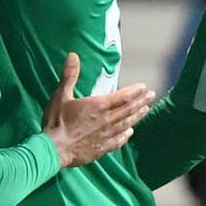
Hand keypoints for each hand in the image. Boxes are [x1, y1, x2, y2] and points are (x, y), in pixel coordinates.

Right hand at [42, 52, 156, 167]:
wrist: (54, 149)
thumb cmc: (56, 122)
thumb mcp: (61, 95)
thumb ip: (69, 76)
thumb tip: (73, 56)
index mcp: (98, 106)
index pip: (123, 96)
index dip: (135, 91)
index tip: (144, 87)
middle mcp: (106, 120)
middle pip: (129, 110)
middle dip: (141, 101)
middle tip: (151, 96)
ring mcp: (106, 135)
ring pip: (127, 124)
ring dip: (137, 116)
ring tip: (146, 110)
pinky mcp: (102, 148)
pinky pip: (118, 141)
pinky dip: (126, 136)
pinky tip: (130, 133)